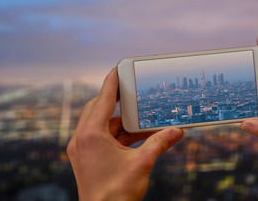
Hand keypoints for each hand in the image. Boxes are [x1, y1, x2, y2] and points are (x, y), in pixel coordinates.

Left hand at [67, 69, 183, 200]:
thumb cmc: (117, 193)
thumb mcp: (142, 163)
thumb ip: (159, 143)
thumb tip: (177, 131)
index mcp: (91, 134)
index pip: (103, 99)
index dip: (113, 82)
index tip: (119, 68)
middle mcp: (81, 139)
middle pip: (98, 109)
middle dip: (117, 101)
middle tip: (132, 91)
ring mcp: (80, 150)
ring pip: (99, 125)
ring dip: (119, 122)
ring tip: (140, 120)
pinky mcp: (84, 159)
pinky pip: (99, 138)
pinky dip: (115, 135)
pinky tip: (134, 138)